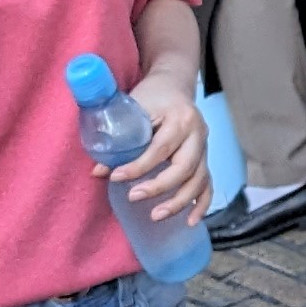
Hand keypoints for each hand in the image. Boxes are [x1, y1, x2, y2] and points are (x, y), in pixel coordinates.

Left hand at [97, 72, 212, 224]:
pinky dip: (201, 204)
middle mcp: (198, 134)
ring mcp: (205, 147)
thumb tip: (97, 172)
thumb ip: (119, 139)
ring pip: (198, 180)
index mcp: (181, 118)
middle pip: (184, 167)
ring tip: (156, 216)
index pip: (160, 148)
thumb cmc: (152, 96)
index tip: (115, 177)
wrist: (174, 85)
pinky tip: (191, 221)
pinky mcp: (205, 158)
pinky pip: (208, 184)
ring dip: (179, 202)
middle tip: (134, 197)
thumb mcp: (134, 108)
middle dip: (159, 186)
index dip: (138, 166)